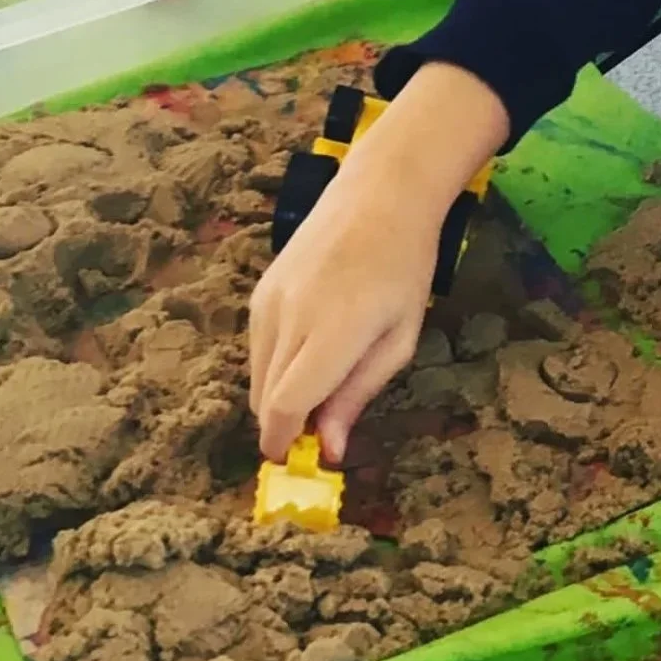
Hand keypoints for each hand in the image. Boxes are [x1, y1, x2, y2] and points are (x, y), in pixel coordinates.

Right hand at [250, 160, 440, 464]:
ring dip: (276, 398)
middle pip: (264, 398)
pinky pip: (256, 348)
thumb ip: (357, 393)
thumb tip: (329, 447)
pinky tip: (304, 358)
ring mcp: (266, 302)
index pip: (286, 405)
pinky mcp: (259, 292)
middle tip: (316, 435)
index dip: (284, 442)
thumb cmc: (403, 269)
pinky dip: (272, 369)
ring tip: (317, 392)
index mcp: (330, 332)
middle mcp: (287, 318)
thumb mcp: (398, 339)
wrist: (377, 196)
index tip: (295, 464)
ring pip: (256, 376)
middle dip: (282, 427)